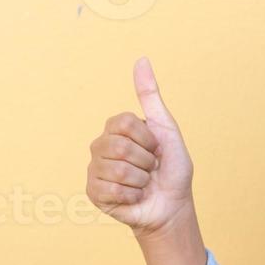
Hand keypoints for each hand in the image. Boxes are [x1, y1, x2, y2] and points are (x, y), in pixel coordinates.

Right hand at [86, 57, 196, 238]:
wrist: (171, 205)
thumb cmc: (171, 168)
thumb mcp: (165, 128)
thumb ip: (150, 96)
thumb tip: (141, 59)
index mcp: (116, 129)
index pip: (124, 123)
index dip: (147, 139)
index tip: (155, 148)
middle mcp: (101, 146)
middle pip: (120, 147)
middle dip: (145, 162)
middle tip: (149, 169)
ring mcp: (95, 169)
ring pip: (117, 170)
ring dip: (139, 181)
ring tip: (142, 184)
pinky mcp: (93, 192)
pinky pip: (110, 190)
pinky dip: (130, 196)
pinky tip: (132, 197)